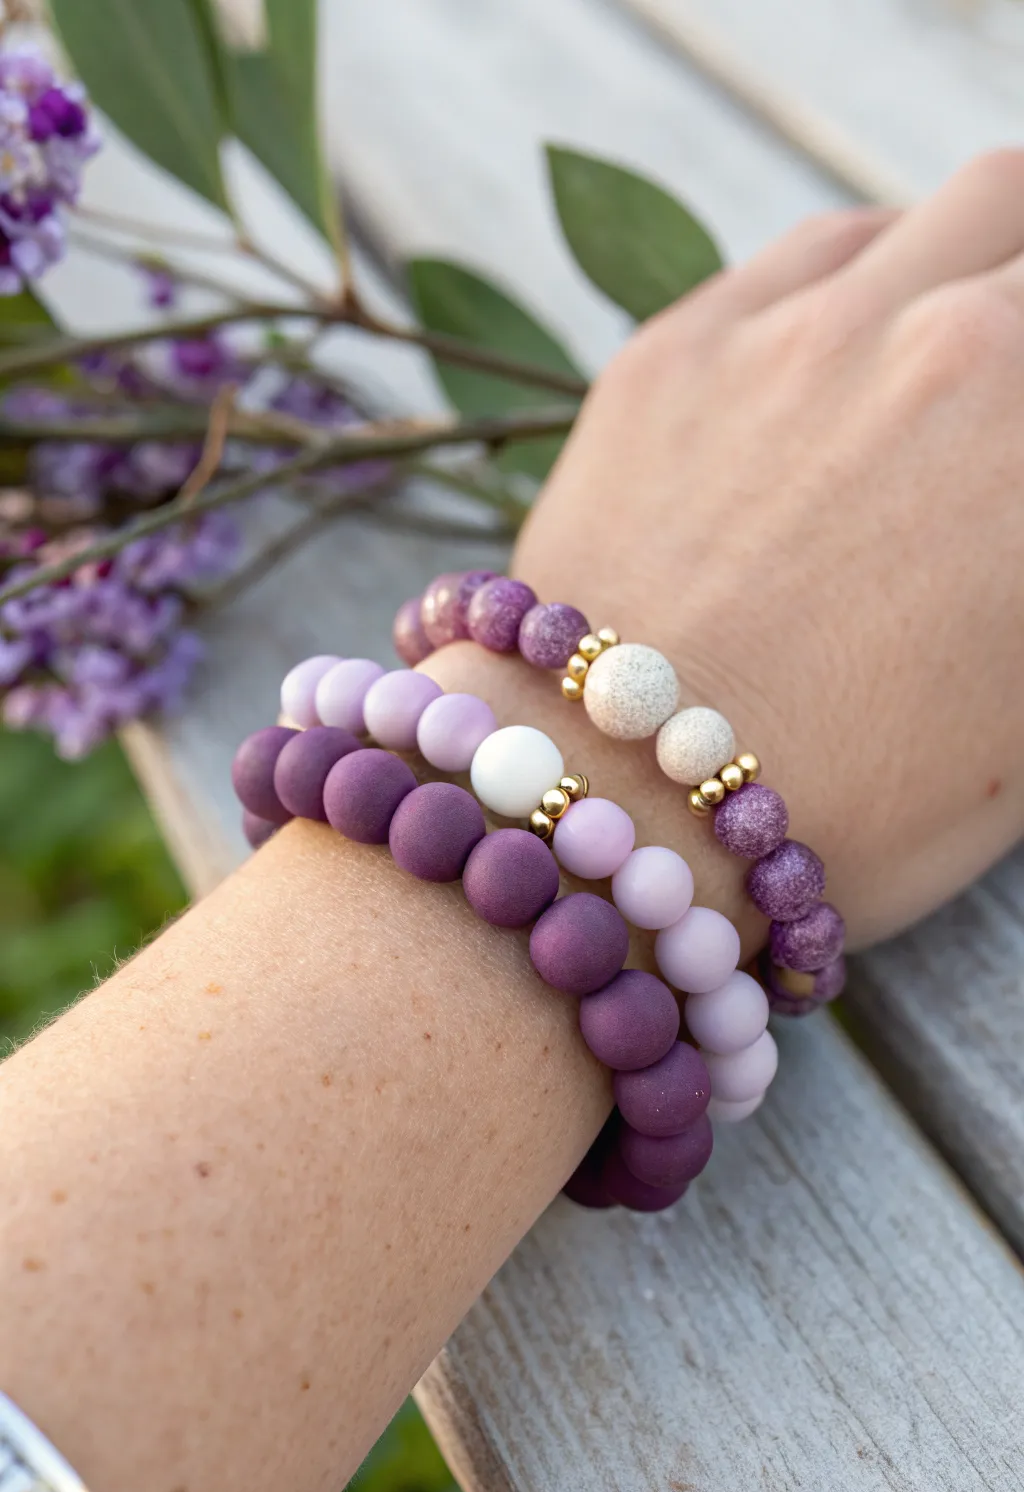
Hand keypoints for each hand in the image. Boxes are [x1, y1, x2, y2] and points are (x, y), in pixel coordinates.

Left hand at [498, 155, 1023, 947]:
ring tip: (946, 348)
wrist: (628, 807)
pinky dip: (855, 282)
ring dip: (964, 263)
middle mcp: (939, 344)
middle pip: (1020, 225)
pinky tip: (842, 350)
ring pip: (930, 217)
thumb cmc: (857, 800)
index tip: (1010, 461)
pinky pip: (807, 256)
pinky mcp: (677, 348)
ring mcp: (798, 331)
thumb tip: (1001, 504)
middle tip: (1002, 384)